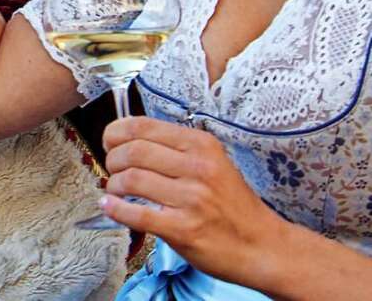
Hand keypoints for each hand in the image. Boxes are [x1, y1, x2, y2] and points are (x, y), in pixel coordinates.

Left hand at [100, 116, 287, 285]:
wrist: (263, 245)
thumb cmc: (232, 204)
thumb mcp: (211, 162)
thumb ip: (174, 150)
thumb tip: (127, 141)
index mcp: (200, 145)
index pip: (142, 126)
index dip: (115, 132)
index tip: (109, 142)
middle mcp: (197, 167)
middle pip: (132, 151)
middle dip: (112, 160)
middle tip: (112, 169)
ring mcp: (192, 199)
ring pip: (131, 180)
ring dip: (114, 185)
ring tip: (115, 190)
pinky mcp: (185, 229)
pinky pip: (137, 214)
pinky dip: (116, 209)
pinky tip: (110, 206)